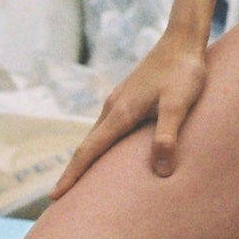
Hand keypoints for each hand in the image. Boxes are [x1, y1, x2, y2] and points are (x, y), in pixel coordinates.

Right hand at [50, 18, 212, 199]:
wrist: (183, 40)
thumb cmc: (183, 73)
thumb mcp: (178, 106)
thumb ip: (167, 137)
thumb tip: (160, 172)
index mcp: (120, 113)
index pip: (89, 151)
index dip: (72, 175)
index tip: (54, 197)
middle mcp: (113, 108)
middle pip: (88, 146)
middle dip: (75, 172)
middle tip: (62, 199)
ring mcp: (119, 101)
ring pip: (98, 136)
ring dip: (88, 159)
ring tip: (83, 182)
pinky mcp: (129, 98)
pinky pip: (109, 128)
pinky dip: (102, 145)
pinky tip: (110, 153)